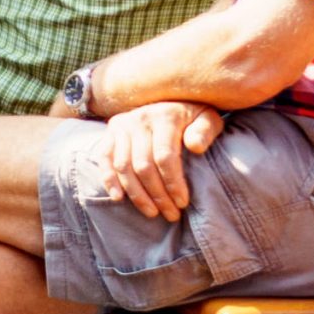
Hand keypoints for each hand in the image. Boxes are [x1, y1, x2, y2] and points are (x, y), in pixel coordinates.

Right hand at [96, 102, 224, 222]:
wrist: (172, 99)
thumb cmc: (194, 117)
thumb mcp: (208, 118)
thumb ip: (205, 131)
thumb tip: (194, 147)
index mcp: (165, 116)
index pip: (164, 156)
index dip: (173, 183)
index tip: (183, 203)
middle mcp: (139, 118)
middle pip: (143, 165)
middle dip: (157, 195)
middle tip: (171, 214)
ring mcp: (122, 125)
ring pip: (123, 166)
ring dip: (136, 194)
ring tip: (152, 212)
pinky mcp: (111, 132)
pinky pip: (104, 158)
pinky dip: (108, 179)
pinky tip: (118, 197)